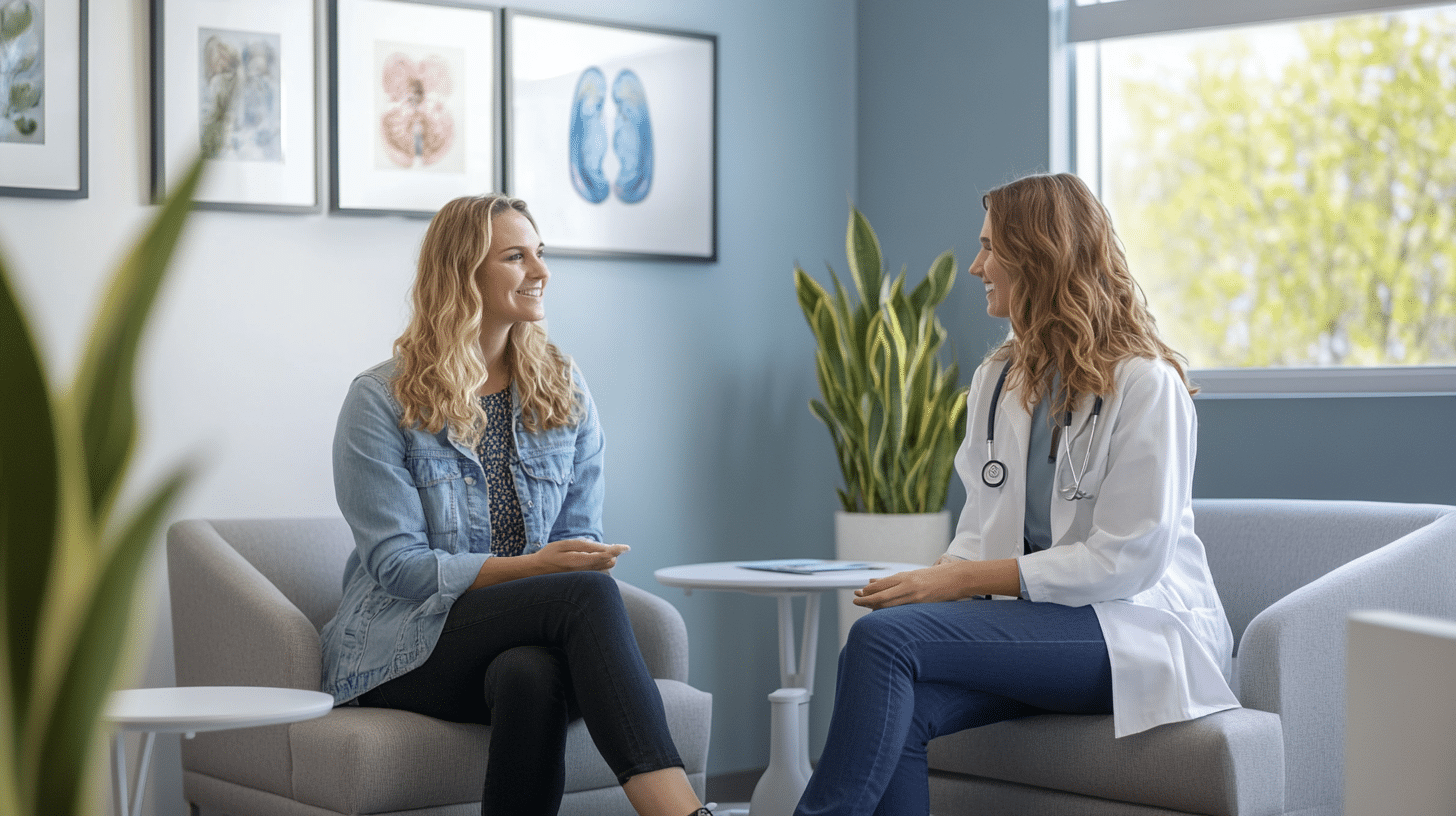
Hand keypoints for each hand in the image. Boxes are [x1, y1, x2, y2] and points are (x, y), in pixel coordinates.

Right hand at [531, 539, 628, 573]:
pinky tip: (595, 557)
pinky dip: (601, 563)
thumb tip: (604, 548)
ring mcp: (583, 577)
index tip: (626, 547)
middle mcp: (584, 572)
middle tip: (612, 545)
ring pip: (605, 568)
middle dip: (612, 553)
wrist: (536, 572)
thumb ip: (585, 546)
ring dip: (607, 558)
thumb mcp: (564, 545)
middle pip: (608, 563)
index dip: (616, 550)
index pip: (604, 556)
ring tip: (603, 550)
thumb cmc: (550, 555)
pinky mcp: (583, 580)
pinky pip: (598, 571)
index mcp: (579, 561)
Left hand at [851, 558, 1018, 608]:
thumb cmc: (942, 577)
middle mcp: (908, 582)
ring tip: (861, 605)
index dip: (870, 589)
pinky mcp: (923, 601)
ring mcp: (915, 592)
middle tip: (855, 599)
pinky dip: (889, 610)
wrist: (962, 576)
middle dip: (866, 597)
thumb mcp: (920, 576)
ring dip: (873, 604)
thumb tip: (892, 582)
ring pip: (888, 600)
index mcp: (909, 575)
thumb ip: (905, 580)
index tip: (860, 592)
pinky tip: (881, 613)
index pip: (884, 583)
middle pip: (882, 591)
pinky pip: (901, 608)